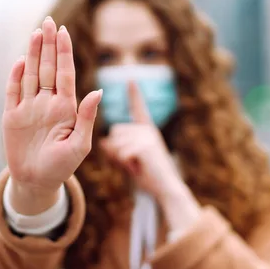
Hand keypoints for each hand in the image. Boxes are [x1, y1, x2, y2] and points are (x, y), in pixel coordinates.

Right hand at [3, 17, 101, 213]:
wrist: (37, 182)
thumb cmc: (63, 166)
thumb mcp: (80, 145)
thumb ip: (87, 117)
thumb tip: (98, 91)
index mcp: (66, 107)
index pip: (65, 73)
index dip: (64, 52)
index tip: (65, 31)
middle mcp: (48, 103)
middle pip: (48, 68)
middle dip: (49, 45)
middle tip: (50, 21)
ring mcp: (29, 108)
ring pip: (31, 74)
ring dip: (33, 54)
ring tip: (37, 32)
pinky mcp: (12, 116)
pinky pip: (13, 91)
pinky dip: (16, 76)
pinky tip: (21, 60)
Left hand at [100, 81, 181, 200]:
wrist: (166, 188)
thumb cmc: (149, 176)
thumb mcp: (132, 159)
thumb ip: (119, 148)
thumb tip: (103, 141)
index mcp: (147, 130)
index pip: (139, 109)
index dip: (135, 95)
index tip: (131, 80)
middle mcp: (147, 130)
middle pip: (115, 132)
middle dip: (116, 150)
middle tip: (132, 163)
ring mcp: (146, 137)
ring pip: (114, 143)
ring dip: (120, 159)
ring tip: (136, 166)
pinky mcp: (144, 147)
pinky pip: (120, 153)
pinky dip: (124, 165)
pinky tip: (138, 168)